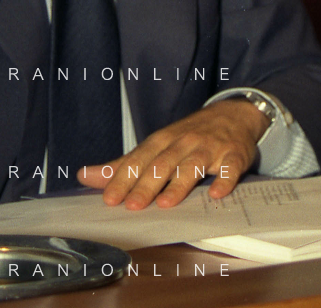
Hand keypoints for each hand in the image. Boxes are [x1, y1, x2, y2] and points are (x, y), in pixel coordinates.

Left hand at [77, 99, 267, 208]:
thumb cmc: (187, 136)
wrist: (232, 115)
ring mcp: (209, 148)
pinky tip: (217, 194)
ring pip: (192, 165)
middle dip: (146, 184)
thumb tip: (86, 176)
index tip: (109, 198)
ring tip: (167, 203)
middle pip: (163, 163)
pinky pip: (229, 168)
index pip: (139, 159)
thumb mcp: (154, 146)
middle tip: (133, 206)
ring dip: (179, 184)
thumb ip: (122, 165)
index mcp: (162, 140)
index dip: (124, 178)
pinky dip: (224, 180)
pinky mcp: (233, 155)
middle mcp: (183, 142)